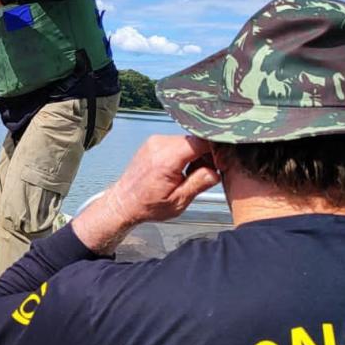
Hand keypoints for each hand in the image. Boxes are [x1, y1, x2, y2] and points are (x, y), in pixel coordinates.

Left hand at [72, 135, 220, 254]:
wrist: (124, 202)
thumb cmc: (148, 205)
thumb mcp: (178, 201)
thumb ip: (199, 183)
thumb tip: (216, 171)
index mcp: (166, 159)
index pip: (200, 141)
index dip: (215, 150)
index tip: (221, 162)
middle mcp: (159, 145)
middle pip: (195, 139)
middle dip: (207, 154)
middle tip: (207, 172)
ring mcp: (155, 141)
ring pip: (188, 140)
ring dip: (196, 154)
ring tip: (191, 173)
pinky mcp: (154, 142)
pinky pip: (177, 142)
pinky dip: (185, 152)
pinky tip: (182, 168)